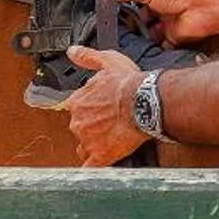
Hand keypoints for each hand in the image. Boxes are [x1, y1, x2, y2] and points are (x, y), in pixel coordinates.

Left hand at [64, 45, 147, 164]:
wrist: (145, 102)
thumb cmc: (129, 83)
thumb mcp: (107, 61)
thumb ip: (87, 57)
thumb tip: (72, 52)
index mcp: (77, 102)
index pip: (76, 109)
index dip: (90, 110)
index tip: (101, 110)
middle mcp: (77, 122)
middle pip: (80, 129)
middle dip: (92, 128)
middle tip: (110, 124)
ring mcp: (88, 141)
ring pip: (84, 147)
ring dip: (94, 145)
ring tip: (111, 141)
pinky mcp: (100, 156)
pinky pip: (91, 167)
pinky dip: (94, 166)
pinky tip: (99, 164)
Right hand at [120, 0, 218, 46]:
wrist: (204, 6)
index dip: (126, 1)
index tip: (113, 8)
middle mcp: (162, 4)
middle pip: (142, 15)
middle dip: (133, 21)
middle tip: (121, 26)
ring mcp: (168, 20)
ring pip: (150, 31)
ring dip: (143, 35)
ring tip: (131, 37)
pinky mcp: (174, 36)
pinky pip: (161, 44)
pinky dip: (155, 47)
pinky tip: (145, 47)